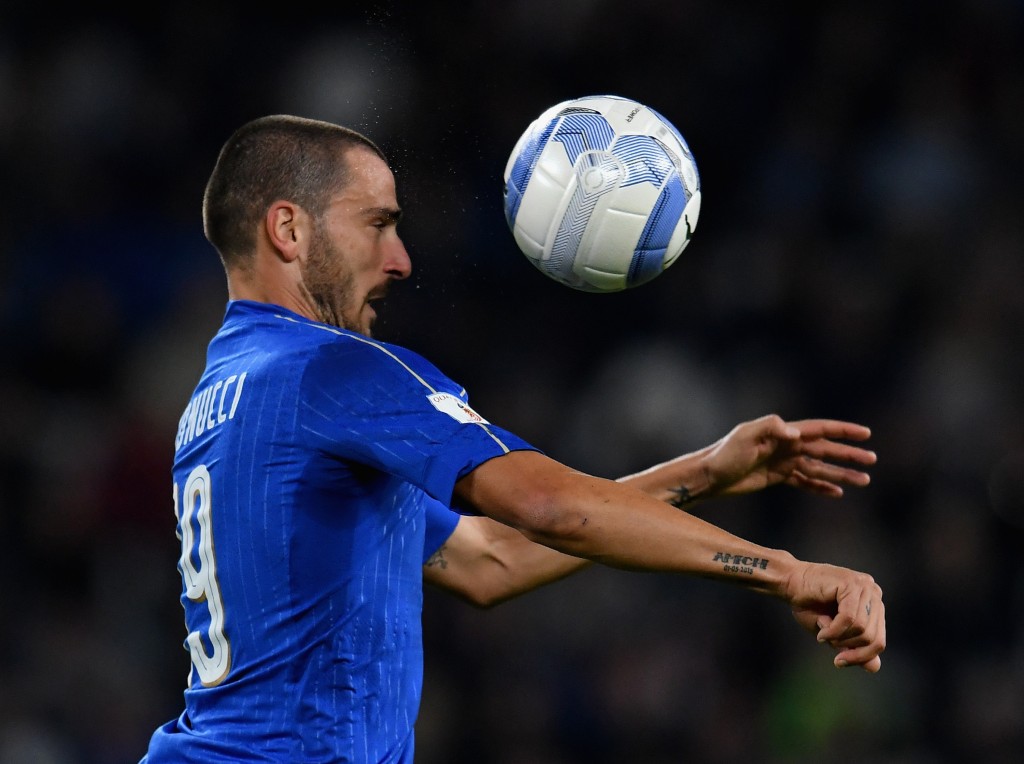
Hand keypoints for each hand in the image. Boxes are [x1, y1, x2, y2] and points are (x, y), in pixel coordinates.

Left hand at [702, 414, 875, 498]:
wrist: (709, 475)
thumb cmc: (724, 454)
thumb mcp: (745, 436)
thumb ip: (771, 429)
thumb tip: (797, 433)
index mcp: (782, 433)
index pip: (819, 430)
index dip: (843, 431)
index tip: (866, 434)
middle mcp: (786, 445)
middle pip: (824, 449)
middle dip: (849, 455)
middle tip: (872, 461)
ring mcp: (783, 461)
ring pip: (819, 467)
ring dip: (841, 474)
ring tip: (864, 481)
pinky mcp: (777, 476)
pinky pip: (805, 481)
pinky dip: (821, 486)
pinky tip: (837, 493)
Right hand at [786, 561, 885, 671]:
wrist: (789, 582)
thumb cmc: (809, 605)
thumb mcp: (834, 634)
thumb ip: (854, 647)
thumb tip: (874, 668)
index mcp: (873, 604)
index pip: (879, 639)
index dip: (861, 656)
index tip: (839, 662)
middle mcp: (873, 592)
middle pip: (873, 636)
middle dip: (850, 649)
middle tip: (829, 645)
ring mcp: (864, 586)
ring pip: (861, 628)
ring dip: (839, 637)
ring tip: (823, 632)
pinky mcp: (851, 584)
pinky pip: (849, 618)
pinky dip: (834, 630)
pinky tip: (822, 629)